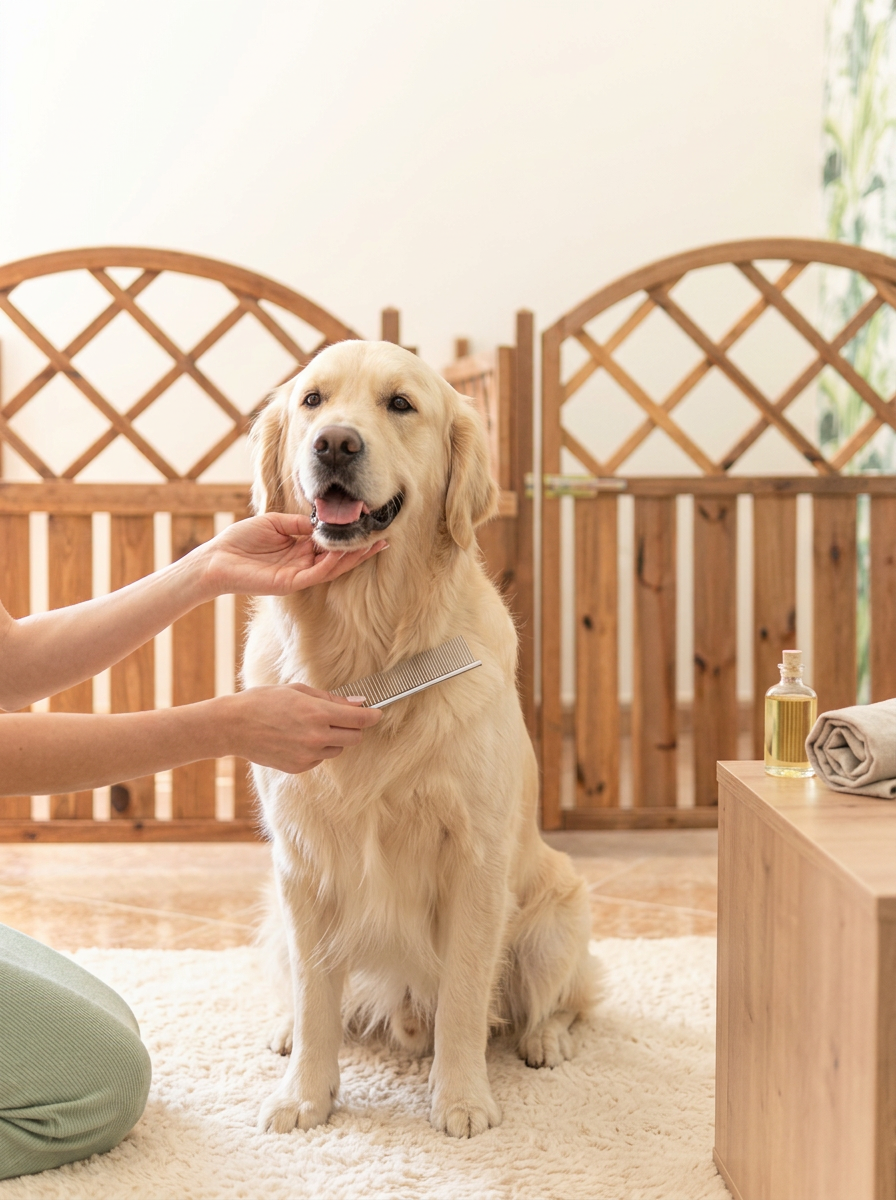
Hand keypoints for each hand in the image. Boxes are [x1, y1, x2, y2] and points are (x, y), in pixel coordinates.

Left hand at [199, 514, 386, 596]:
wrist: (216, 558)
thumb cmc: (240, 540)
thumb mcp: (274, 522)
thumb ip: (298, 524)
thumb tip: (320, 521)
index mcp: (298, 548)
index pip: (330, 544)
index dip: (348, 536)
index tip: (368, 527)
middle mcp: (302, 563)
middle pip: (338, 557)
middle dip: (360, 549)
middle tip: (383, 539)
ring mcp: (298, 575)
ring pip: (333, 567)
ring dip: (353, 557)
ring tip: (372, 545)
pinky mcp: (290, 583)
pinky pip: (318, 573)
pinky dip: (333, 563)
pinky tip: (345, 551)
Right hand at [227, 682, 380, 772]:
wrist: (234, 726)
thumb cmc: (264, 701)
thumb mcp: (298, 690)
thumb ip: (331, 699)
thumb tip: (358, 703)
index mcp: (317, 714)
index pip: (359, 719)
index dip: (372, 716)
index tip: (377, 713)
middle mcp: (316, 737)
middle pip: (354, 738)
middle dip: (354, 728)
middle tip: (344, 718)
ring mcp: (308, 756)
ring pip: (338, 749)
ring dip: (334, 739)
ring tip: (311, 726)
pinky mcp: (299, 768)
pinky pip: (320, 759)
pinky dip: (317, 749)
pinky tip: (298, 738)